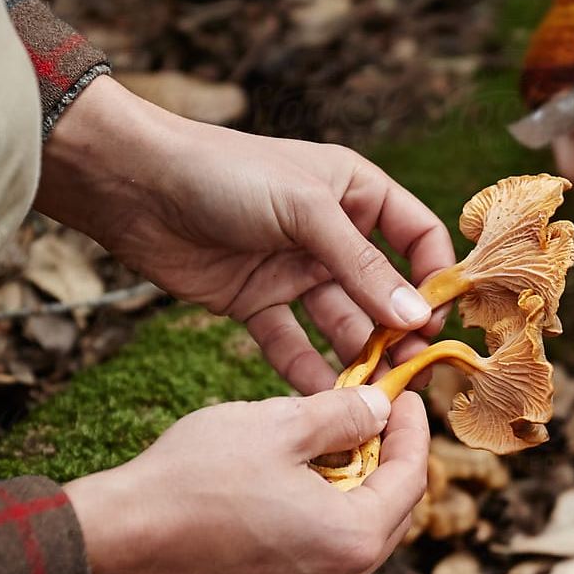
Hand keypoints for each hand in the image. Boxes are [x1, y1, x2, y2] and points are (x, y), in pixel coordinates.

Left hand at [37, 77, 455, 392]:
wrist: (134, 186)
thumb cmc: (226, 174)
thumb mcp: (306, 211)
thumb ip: (361, 267)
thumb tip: (418, 315)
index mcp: (355, 194)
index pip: (416, 237)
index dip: (433, 276)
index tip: (438, 320)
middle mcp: (331, 234)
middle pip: (381, 290)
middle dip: (398, 330)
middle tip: (410, 370)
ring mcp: (293, 270)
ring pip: (340, 322)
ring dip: (357, 356)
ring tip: (371, 393)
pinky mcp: (255, 301)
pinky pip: (291, 342)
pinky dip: (306, 369)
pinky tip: (322, 398)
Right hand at [63, 386, 428, 573]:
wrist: (117, 542)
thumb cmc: (195, 479)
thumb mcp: (279, 425)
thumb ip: (344, 415)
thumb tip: (381, 409)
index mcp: (352, 540)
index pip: (410, 478)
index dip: (414, 430)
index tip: (405, 395)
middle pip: (390, 511)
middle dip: (388, 458)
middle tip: (375, 413)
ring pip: (355, 533)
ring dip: (354, 485)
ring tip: (332, 439)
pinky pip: (321, 553)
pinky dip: (323, 514)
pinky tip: (298, 479)